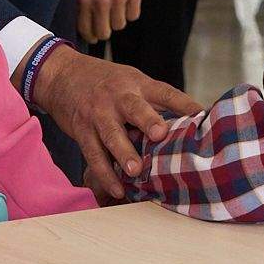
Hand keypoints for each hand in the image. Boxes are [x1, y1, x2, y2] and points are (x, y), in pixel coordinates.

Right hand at [30, 46, 201, 199]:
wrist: (62, 75)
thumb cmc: (106, 83)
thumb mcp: (131, 81)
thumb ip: (156, 101)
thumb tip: (192, 123)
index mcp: (136, 83)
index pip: (164, 92)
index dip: (183, 103)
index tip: (201, 115)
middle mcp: (117, 97)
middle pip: (134, 107)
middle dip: (147, 120)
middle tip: (160, 134)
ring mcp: (97, 113)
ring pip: (111, 133)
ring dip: (123, 152)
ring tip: (135, 170)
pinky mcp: (82, 130)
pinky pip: (93, 154)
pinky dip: (104, 173)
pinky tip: (116, 188)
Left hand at [75, 0, 141, 43]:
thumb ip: (83, 2)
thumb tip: (87, 22)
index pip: (86, 30)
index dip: (89, 36)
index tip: (92, 35)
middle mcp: (101, 1)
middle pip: (104, 33)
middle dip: (103, 31)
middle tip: (104, 26)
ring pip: (119, 25)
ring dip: (117, 19)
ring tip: (115, 9)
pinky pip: (133, 15)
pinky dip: (130, 12)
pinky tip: (126, 3)